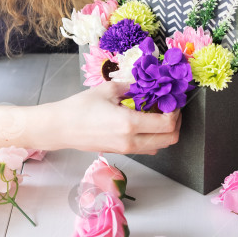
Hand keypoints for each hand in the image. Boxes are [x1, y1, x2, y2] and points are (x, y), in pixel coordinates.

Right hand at [52, 81, 181, 154]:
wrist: (61, 128)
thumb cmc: (80, 107)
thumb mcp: (107, 90)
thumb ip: (132, 87)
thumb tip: (147, 84)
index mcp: (129, 124)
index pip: (167, 124)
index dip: (176, 112)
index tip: (172, 100)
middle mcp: (131, 141)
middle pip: (170, 139)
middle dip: (176, 123)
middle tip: (171, 108)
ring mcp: (127, 150)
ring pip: (160, 146)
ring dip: (165, 132)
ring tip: (158, 114)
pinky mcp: (122, 152)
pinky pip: (147, 148)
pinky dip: (153, 137)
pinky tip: (144, 123)